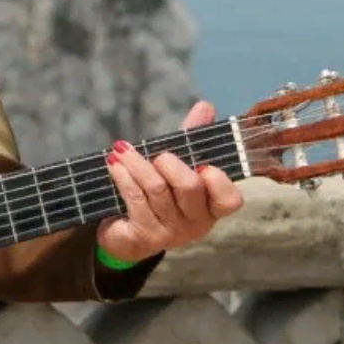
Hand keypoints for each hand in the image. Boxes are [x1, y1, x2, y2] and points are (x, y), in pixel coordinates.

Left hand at [97, 100, 243, 263]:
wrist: (126, 232)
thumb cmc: (160, 194)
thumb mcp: (177, 165)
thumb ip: (191, 138)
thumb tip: (205, 106)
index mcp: (212, 207)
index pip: (230, 200)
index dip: (218, 181)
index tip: (202, 164)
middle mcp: (196, 223)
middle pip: (189, 187)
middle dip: (170, 164)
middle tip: (159, 155)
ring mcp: (170, 233)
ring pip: (156, 189)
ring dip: (137, 164)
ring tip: (121, 150)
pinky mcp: (144, 236)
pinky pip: (135, 199)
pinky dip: (124, 177)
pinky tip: (114, 164)